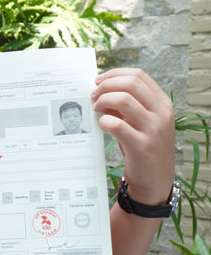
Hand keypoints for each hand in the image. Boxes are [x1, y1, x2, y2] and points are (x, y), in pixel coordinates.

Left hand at [91, 68, 174, 204]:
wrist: (155, 180)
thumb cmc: (143, 145)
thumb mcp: (142, 121)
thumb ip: (127, 104)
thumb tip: (100, 88)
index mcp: (162, 102)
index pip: (138, 75)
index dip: (114, 74)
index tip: (98, 80)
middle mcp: (161, 113)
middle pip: (130, 83)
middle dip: (106, 85)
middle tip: (93, 95)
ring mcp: (154, 129)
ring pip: (123, 100)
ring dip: (103, 101)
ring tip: (96, 109)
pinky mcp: (142, 146)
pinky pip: (117, 125)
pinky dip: (104, 121)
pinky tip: (101, 125)